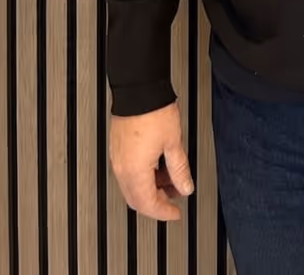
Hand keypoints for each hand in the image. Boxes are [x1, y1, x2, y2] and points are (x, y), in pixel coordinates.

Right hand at [110, 101, 193, 220]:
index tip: (176, 213)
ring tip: (171, 178)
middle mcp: (122, 168)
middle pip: (137, 199)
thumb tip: (185, 187)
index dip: (164, 212)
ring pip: (132, 186)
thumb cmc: (153, 111)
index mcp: (135, 171)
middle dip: (157, 202)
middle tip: (174, 197)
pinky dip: (143, 176)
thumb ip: (180, 169)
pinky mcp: (118, 149)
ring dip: (151, 188)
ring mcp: (118, 158)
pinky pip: (128, 172)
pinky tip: (159, 166)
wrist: (138, 89)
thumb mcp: (173, 143)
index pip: (148, 204)